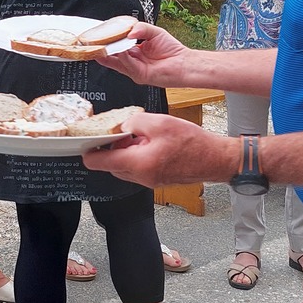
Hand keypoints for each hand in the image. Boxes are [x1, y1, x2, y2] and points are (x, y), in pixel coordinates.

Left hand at [82, 112, 231, 186]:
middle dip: (113, 147)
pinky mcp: (156, 180)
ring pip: (124, 166)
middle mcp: (140, 177)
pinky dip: (138, 156)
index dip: (89, 150)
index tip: (86, 141)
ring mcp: (148, 181)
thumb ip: (133, 122)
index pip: (99, 162)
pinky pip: (137, 168)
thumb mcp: (159, 122)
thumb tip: (121, 126)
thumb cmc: (193, 143)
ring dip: (127, 151)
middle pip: (110, 163)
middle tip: (127, 131)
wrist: (215, 159)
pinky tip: (153, 143)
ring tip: (145, 136)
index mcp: (137, 163)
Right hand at [95, 21, 191, 85]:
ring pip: (116, 61)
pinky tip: (121, 50)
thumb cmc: (171, 49)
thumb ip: (141, 28)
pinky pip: (128, 65)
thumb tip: (129, 32)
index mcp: (133, 52)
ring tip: (103, 44)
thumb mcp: (154, 32)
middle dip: (102, 48)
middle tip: (92, 41)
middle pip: (111, 56)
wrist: (184, 63)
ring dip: (110, 53)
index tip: (99, 34)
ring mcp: (134, 70)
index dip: (108, 41)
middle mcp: (131, 62)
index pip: (116, 46)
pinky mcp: (139, 75)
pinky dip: (123, 57)